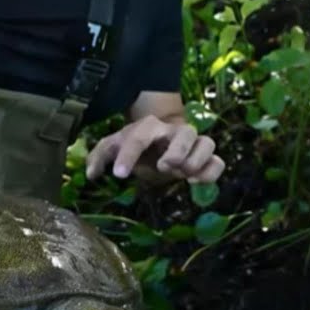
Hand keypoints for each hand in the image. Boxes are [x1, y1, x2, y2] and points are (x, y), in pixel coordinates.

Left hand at [85, 115, 224, 183]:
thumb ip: (100, 157)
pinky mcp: (205, 158)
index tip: (119, 175)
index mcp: (149, 127)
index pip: (139, 136)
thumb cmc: (137, 145)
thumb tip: (91, 174)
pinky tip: (195, 181)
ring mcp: (193, 144)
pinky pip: (218, 162)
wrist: (161, 140)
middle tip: (163, 168)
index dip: (129, 154)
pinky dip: (210, 172)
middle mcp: (174, 132)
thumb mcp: (114, 147)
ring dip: (196, 160)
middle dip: (176, 151)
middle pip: (185, 133)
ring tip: (183, 174)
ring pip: (207, 143)